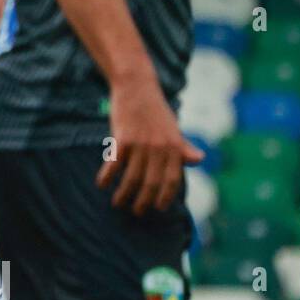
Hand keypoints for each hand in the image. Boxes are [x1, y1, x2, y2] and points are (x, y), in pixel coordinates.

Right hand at [96, 77, 203, 214]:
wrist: (137, 87)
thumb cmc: (155, 109)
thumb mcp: (173, 128)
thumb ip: (183, 147)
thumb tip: (198, 160)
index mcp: (174, 147)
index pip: (172, 180)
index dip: (165, 197)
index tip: (158, 208)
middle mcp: (160, 148)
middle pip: (152, 183)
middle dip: (144, 201)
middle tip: (137, 212)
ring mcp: (141, 143)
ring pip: (132, 177)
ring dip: (124, 194)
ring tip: (118, 204)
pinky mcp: (123, 138)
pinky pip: (114, 164)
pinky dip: (107, 176)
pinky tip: (101, 184)